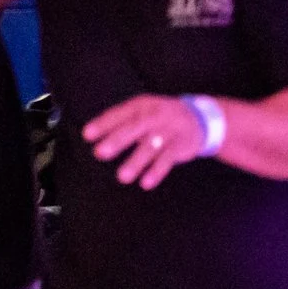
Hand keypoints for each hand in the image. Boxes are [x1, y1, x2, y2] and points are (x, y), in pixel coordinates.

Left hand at [84, 93, 205, 189]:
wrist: (200, 119)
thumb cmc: (162, 117)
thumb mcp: (143, 110)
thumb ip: (121, 120)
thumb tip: (91, 134)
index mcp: (141, 106)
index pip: (119, 113)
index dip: (103, 124)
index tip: (87, 135)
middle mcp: (155, 116)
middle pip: (135, 128)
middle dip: (117, 141)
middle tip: (100, 153)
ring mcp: (169, 131)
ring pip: (151, 147)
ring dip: (136, 162)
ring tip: (122, 176)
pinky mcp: (180, 146)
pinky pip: (167, 159)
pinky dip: (156, 172)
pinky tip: (146, 182)